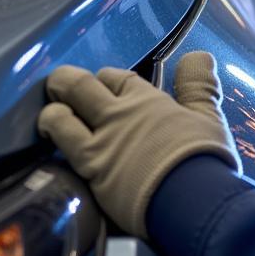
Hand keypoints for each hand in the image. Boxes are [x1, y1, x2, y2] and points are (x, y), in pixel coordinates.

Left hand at [38, 52, 239, 236]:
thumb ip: (197, 84)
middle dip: (64, 82)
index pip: (114, 77)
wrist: (194, 200)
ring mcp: (100, 145)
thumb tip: (199, 54)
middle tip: (57, 86)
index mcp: (145, 100)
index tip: (104, 86)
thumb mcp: (207, 116)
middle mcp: (117, 116)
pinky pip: (60, 153)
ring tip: (48, 118)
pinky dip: (51, 146)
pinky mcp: (89, 175)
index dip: (105, 79)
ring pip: (59, 118)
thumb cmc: (204, 159)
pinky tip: (47, 153)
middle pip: (79, 87)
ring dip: (50, 115)